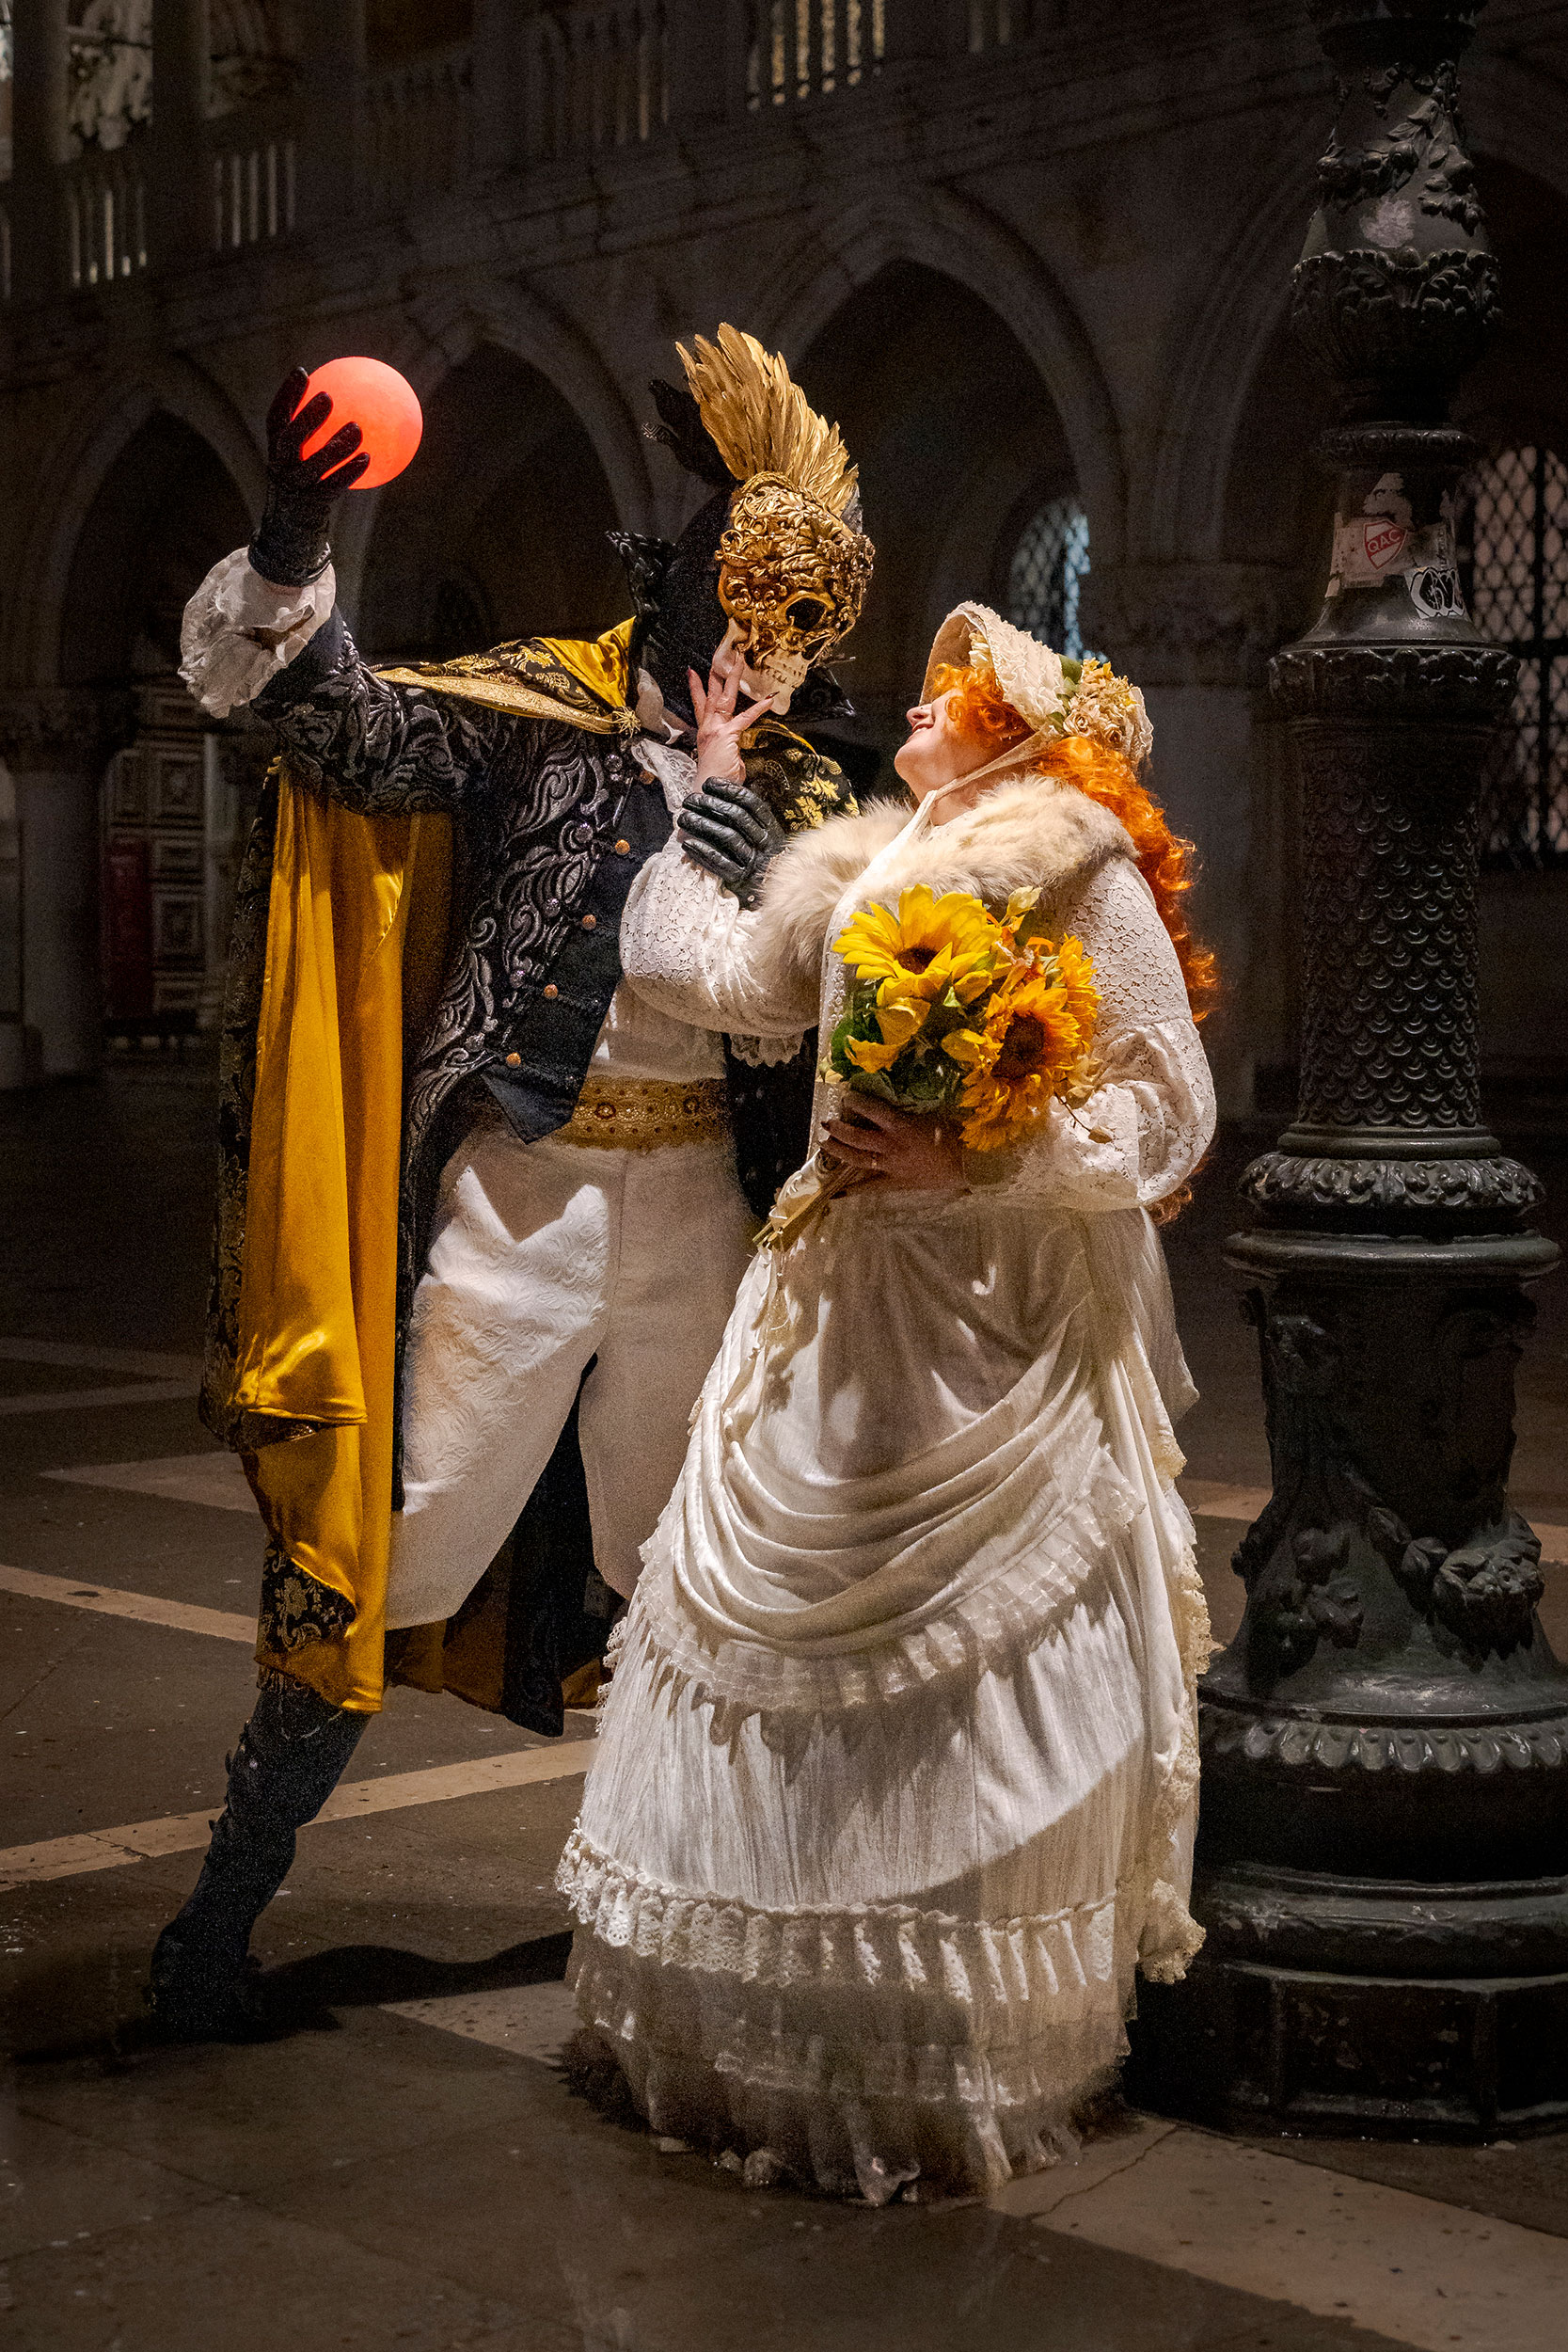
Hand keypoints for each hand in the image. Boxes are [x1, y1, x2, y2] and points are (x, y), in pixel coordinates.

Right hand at [249, 365, 369, 587]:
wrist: (292, 532)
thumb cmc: (302, 487)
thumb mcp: (301, 460)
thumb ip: (314, 435)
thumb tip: (346, 404)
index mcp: (275, 450)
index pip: (276, 417)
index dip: (287, 394)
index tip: (303, 371)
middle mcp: (281, 466)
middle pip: (289, 439)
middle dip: (307, 417)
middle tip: (328, 396)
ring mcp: (295, 487)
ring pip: (313, 465)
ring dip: (335, 445)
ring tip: (357, 427)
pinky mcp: (311, 505)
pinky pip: (333, 486)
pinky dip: (349, 472)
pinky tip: (368, 458)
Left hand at [677, 779, 786, 905]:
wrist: (776, 891)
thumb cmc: (763, 856)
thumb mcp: (764, 833)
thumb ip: (748, 816)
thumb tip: (723, 792)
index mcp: (769, 826)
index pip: (749, 802)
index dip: (728, 790)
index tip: (708, 783)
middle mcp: (763, 842)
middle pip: (735, 816)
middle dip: (710, 804)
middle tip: (690, 799)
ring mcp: (753, 861)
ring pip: (727, 837)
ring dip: (702, 825)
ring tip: (684, 818)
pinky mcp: (741, 879)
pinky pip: (720, 863)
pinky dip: (703, 852)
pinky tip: (688, 844)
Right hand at [688, 655, 772, 787]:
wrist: (710, 792)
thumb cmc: (717, 781)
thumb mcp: (724, 761)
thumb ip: (730, 751)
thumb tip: (737, 752)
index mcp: (706, 733)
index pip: (700, 705)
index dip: (696, 688)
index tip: (693, 673)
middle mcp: (708, 728)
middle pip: (710, 695)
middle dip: (714, 675)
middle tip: (718, 657)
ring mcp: (715, 730)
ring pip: (723, 698)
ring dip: (732, 678)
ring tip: (737, 662)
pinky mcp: (726, 735)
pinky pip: (745, 718)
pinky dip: (758, 708)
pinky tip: (769, 699)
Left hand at [821, 1098, 967, 1190]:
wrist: (967, 1164)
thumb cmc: (954, 1134)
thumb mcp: (932, 1114)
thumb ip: (910, 1110)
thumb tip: (895, 1102)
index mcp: (900, 1126)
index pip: (872, 1110)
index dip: (857, 1102)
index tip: (846, 1097)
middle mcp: (890, 1145)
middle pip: (857, 1137)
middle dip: (839, 1129)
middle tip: (826, 1123)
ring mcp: (891, 1166)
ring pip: (858, 1159)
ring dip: (839, 1152)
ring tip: (824, 1145)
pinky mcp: (897, 1182)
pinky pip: (872, 1187)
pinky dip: (854, 1190)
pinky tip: (837, 1194)